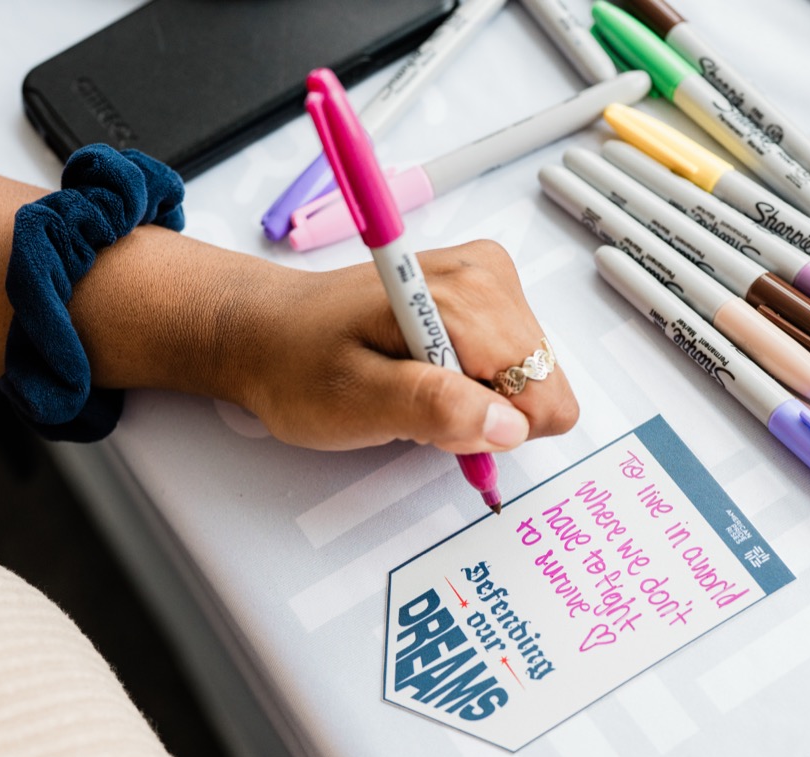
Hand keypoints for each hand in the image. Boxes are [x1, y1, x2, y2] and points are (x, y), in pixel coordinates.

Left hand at [212, 239, 579, 453]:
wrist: (268, 331)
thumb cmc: (300, 365)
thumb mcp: (357, 402)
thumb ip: (436, 411)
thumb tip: (508, 425)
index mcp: (465, 296)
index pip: (541, 394)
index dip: (489, 427)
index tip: (435, 420)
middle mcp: (486, 275)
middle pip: (539, 383)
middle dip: (482, 411)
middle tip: (414, 403)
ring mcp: (487, 279)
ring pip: (527, 376)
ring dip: (472, 398)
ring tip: (409, 385)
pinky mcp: (481, 292)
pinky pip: (508, 360)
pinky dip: (469, 381)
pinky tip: (420, 372)